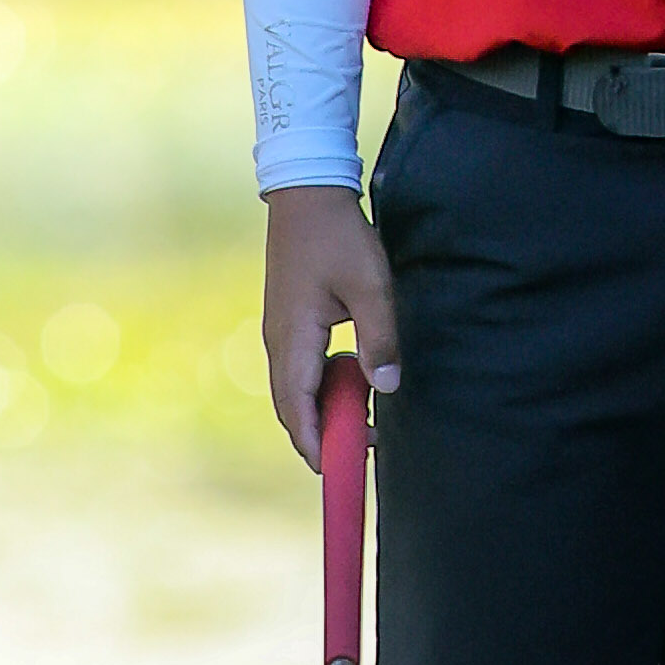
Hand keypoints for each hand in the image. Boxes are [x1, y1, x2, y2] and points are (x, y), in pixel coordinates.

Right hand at [263, 184, 400, 470]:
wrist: (307, 193)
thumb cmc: (339, 236)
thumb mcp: (370, 285)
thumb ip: (380, 338)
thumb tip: (387, 388)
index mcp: (293, 339)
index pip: (298, 409)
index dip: (315, 445)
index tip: (338, 470)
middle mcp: (278, 341)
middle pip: (290, 407)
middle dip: (321, 435)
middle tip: (362, 449)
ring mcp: (279, 330)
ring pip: (293, 389)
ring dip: (322, 409)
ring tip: (363, 417)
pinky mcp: (286, 320)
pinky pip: (297, 369)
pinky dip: (319, 386)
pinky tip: (350, 378)